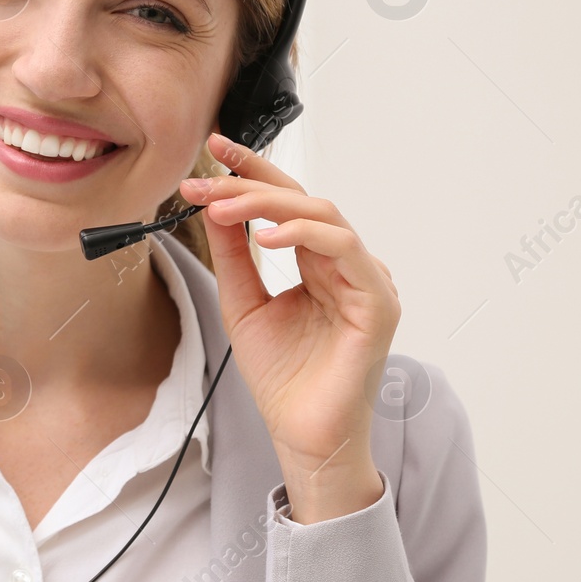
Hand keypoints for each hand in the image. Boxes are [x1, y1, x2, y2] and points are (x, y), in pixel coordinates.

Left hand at [179, 131, 397, 522]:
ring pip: (323, 216)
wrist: (301, 434)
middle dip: (249, 184)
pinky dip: (304, 235)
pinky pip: (345, 250)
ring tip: (222, 206)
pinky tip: (266, 237)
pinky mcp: (377, 302)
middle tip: (203, 181)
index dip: (253, 170)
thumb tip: (214, 205)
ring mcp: (367, 280)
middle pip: (303, 200)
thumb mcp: (243, 302)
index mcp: (318, 263)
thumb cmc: (282, 377)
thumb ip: (235, 255)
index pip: (287, 203)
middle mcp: (346, 265)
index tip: (213, 147)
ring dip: (267, 204)